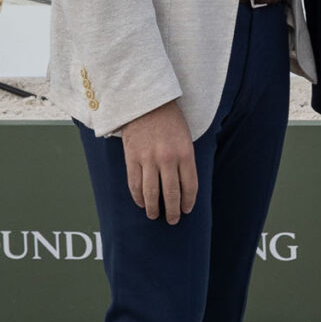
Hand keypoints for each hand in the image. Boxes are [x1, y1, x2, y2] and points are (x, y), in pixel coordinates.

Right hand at [119, 99, 198, 222]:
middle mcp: (167, 158)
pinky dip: (138, 197)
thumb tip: (183, 185)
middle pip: (171, 193)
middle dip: (173, 211)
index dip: (188, 202)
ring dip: (154, 209)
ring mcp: (148, 159)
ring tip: (155, 216)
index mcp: (184, 153)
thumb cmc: (169, 119)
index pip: (189, 186)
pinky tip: (142, 203)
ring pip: (151, 193)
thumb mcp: (186, 137)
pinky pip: (134, 184)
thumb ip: (185, 160)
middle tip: (173, 220)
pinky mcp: (131, 158)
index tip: (187, 209)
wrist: (145, 101)